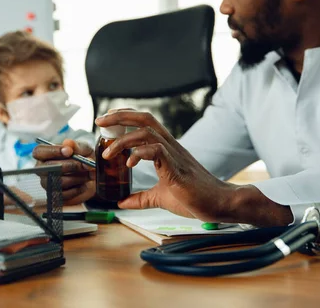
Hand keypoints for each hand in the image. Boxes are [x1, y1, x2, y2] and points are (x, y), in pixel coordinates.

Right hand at [33, 139, 96, 204]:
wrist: (91, 174)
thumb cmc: (83, 157)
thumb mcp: (83, 148)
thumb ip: (76, 146)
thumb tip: (68, 143)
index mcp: (44, 154)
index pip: (39, 152)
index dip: (53, 151)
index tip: (69, 151)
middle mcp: (42, 170)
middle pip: (49, 168)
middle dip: (71, 165)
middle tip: (86, 164)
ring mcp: (47, 184)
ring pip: (59, 181)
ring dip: (78, 177)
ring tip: (90, 173)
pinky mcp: (55, 196)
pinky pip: (65, 194)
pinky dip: (79, 188)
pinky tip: (85, 183)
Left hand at [96, 110, 292, 226]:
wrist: (220, 204)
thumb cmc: (195, 198)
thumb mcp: (161, 197)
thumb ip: (142, 198)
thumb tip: (123, 202)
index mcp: (166, 148)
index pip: (144, 122)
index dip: (125, 117)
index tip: (106, 120)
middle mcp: (170, 146)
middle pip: (144, 118)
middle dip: (120, 116)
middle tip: (99, 120)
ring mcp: (174, 154)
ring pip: (147, 133)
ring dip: (124, 140)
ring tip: (109, 153)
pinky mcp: (177, 167)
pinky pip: (157, 150)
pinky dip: (140, 154)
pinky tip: (130, 164)